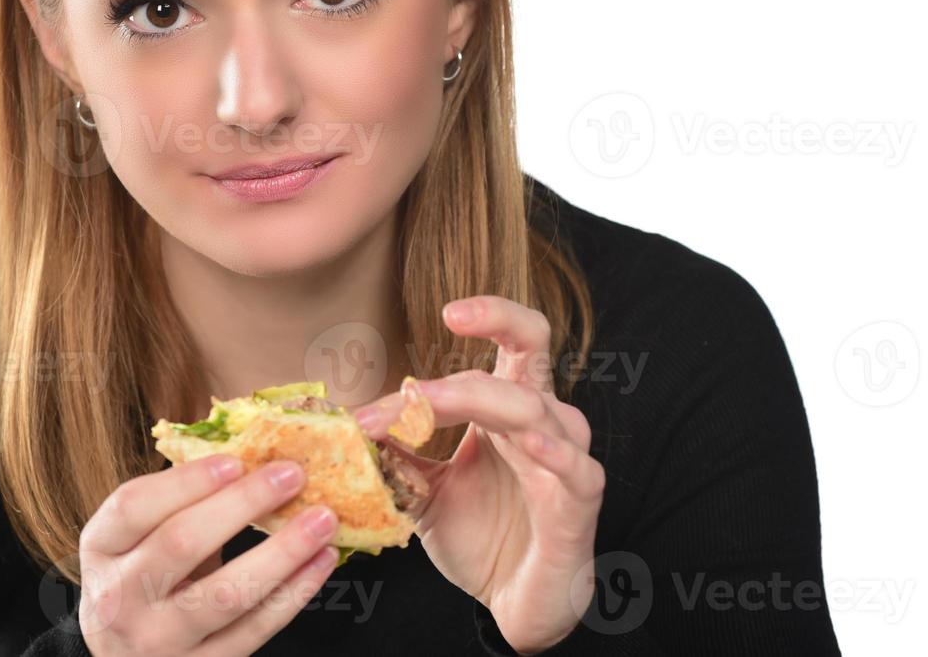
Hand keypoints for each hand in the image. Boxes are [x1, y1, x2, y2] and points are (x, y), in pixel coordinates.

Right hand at [75, 455, 340, 655]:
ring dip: (282, 552)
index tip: (237, 459)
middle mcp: (119, 597)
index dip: (186, 481)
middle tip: (293, 475)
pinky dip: (294, 593)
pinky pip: (254, 630)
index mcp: (102, 547)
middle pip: (181, 542)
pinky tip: (320, 561)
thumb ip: (182, 500)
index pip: (133, 506)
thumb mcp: (137, 540)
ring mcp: (157, 641)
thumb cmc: (142, 579)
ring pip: (225, 594)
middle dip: (243, 504)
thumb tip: (256, 449)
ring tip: (323, 520)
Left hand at [354, 296, 604, 653]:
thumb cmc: (484, 535)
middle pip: (530, 350)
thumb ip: (395, 455)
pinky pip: (574, 468)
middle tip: (431, 349)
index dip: (480, 324)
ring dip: (479, 403)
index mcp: (511, 405)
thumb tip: (347, 425)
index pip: (509, 342)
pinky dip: (551, 452)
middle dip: (480, 343)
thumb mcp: (424, 492)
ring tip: (430, 407)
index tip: (436, 325)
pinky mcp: (580, 502)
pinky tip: (528, 442)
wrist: (517, 601)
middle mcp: (545, 418)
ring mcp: (567, 457)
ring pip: (533, 407)